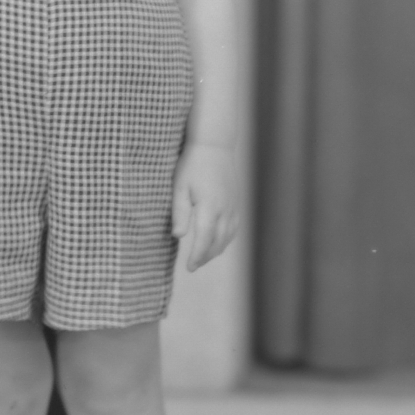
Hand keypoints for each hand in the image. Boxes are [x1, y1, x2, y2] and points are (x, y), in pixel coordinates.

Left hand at [171, 142, 238, 271]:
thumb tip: (178, 236)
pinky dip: (226, 239)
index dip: (197, 257)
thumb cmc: (192, 165)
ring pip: (228, 237)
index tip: (189, 268)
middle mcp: (224, 210)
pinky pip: (234, 227)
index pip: (204, 240)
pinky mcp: (236, 202)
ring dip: (216, 250)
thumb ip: (179, 212)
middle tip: (193, 266)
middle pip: (217, 242)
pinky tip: (217, 241)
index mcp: (209, 207)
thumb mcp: (179, 187)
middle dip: (205, 257)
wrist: (214, 146)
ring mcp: (233, 206)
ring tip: (203, 257)